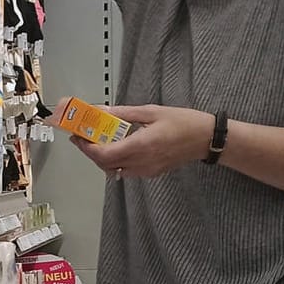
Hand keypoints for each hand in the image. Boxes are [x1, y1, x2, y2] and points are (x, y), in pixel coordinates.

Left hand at [72, 105, 214, 178]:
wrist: (206, 139)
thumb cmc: (183, 122)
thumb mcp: (151, 111)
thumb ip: (124, 113)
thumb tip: (102, 111)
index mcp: (141, 145)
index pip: (105, 154)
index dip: (87, 148)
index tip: (77, 136)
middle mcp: (142, 162)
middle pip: (105, 165)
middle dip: (89, 152)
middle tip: (81, 137)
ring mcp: (147, 170)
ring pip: (114, 170)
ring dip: (101, 158)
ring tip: (96, 141)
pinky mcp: (151, 173)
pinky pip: (126, 171)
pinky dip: (114, 162)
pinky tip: (114, 147)